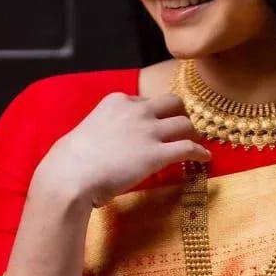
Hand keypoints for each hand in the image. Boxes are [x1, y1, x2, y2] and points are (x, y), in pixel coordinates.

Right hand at [30, 91, 210, 209]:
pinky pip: (189, 148)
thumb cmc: (71, 160)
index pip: (147, 101)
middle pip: (172, 103)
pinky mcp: (157, 154)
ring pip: (185, 123)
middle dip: (180, 114)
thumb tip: (112, 143)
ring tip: (195, 145)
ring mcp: (148, 131)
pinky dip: (200, 153)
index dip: (155, 114)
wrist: (71, 175)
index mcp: (117, 101)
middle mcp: (136, 111)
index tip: (157, 125)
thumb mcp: (89, 130)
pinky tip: (205, 159)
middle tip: (182, 129)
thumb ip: (106, 129)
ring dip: (192, 134)